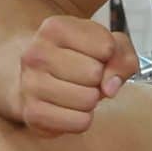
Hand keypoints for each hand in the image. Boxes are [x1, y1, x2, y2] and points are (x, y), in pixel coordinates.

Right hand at [17, 15, 136, 136]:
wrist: (34, 78)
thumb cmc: (74, 57)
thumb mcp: (103, 43)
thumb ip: (121, 55)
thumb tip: (111, 87)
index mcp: (54, 28)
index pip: (106, 47)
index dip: (108, 55)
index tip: (94, 56)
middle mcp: (36, 54)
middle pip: (95, 74)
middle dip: (98, 79)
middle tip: (84, 77)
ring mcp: (30, 84)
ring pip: (88, 100)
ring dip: (91, 100)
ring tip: (77, 91)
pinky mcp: (33, 114)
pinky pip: (79, 122)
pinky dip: (82, 118)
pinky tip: (69, 108)